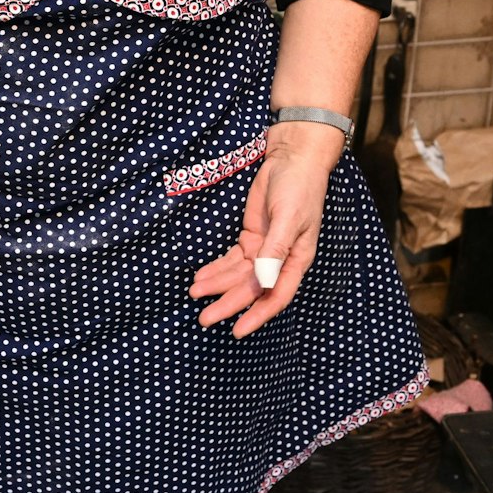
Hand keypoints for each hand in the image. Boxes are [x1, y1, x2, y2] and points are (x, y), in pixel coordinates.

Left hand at [189, 121, 341, 337]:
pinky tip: (201, 276)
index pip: (275, 296)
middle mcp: (279, 260)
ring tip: (194, 294)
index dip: (256, 316)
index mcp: (295, 261)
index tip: (236, 331)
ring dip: (217, 285)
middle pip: (251, 289)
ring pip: (237, 275)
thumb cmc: (298, 189)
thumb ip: (275, 251)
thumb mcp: (288, 219)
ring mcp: (263, 249)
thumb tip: (263, 281)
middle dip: (228, 304)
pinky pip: (231, 259)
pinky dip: (216, 268)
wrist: (291, 160)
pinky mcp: (251, 236)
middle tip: (204, 319)